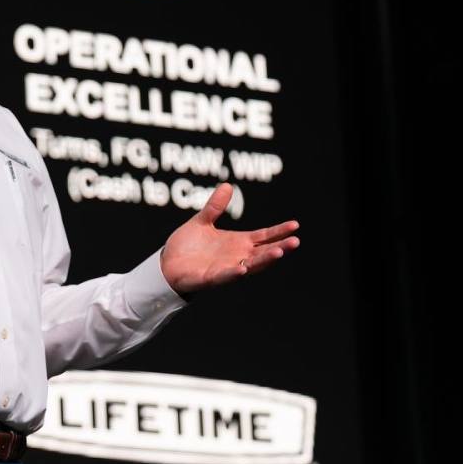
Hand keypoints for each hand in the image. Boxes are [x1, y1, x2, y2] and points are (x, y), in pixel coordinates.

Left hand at [159, 183, 299, 297]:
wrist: (166, 264)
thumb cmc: (187, 245)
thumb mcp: (202, 221)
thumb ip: (215, 206)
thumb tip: (227, 185)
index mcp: (237, 242)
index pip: (263, 236)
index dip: (278, 231)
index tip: (295, 225)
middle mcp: (236, 256)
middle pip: (263, 252)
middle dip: (279, 247)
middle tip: (296, 241)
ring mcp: (225, 268)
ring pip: (249, 266)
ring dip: (263, 260)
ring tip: (278, 253)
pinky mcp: (210, 278)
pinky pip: (224, 276)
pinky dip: (233, 273)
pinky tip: (242, 268)